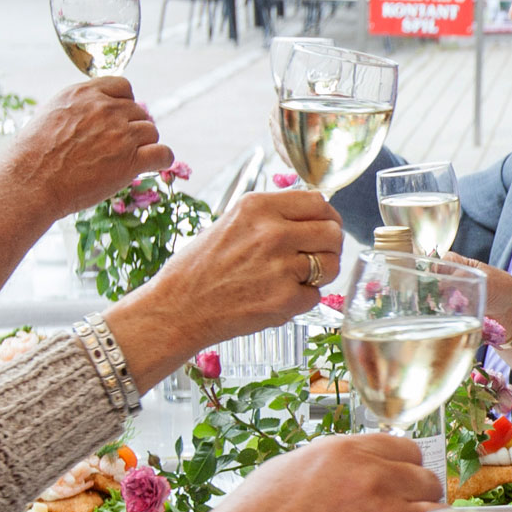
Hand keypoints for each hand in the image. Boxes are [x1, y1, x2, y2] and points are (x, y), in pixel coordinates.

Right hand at [0, 76, 169, 220]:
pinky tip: (153, 165)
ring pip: (151, 131)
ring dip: (144, 144)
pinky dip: (161, 159)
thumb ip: (77, 109)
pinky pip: (163, 153)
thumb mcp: (50, 115)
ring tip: (128, 159)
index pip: (122, 86)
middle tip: (118, 147)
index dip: (124, 103)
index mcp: (85, 93)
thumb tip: (92, 115)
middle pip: (138, 111)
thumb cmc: (32, 155)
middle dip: (132, 128)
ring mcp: (121, 134)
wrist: (31, 181)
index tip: (118, 118)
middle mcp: (106, 109)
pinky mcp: (131, 161)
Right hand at [106, 188, 341, 382]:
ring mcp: (281, 267)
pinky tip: (274, 297)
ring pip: (331, 265)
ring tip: (293, 278)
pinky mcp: (285, 300)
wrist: (177, 308)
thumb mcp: (231, 222)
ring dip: (320, 274)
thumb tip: (314, 214)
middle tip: (316, 256)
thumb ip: (271, 216)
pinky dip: (301, 300)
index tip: (324, 227)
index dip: (327, 217)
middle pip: (333, 232)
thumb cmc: (199, 267)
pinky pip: (315, 295)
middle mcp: (272, 232)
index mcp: (257, 207)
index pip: (318, 202)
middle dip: (329, 246)